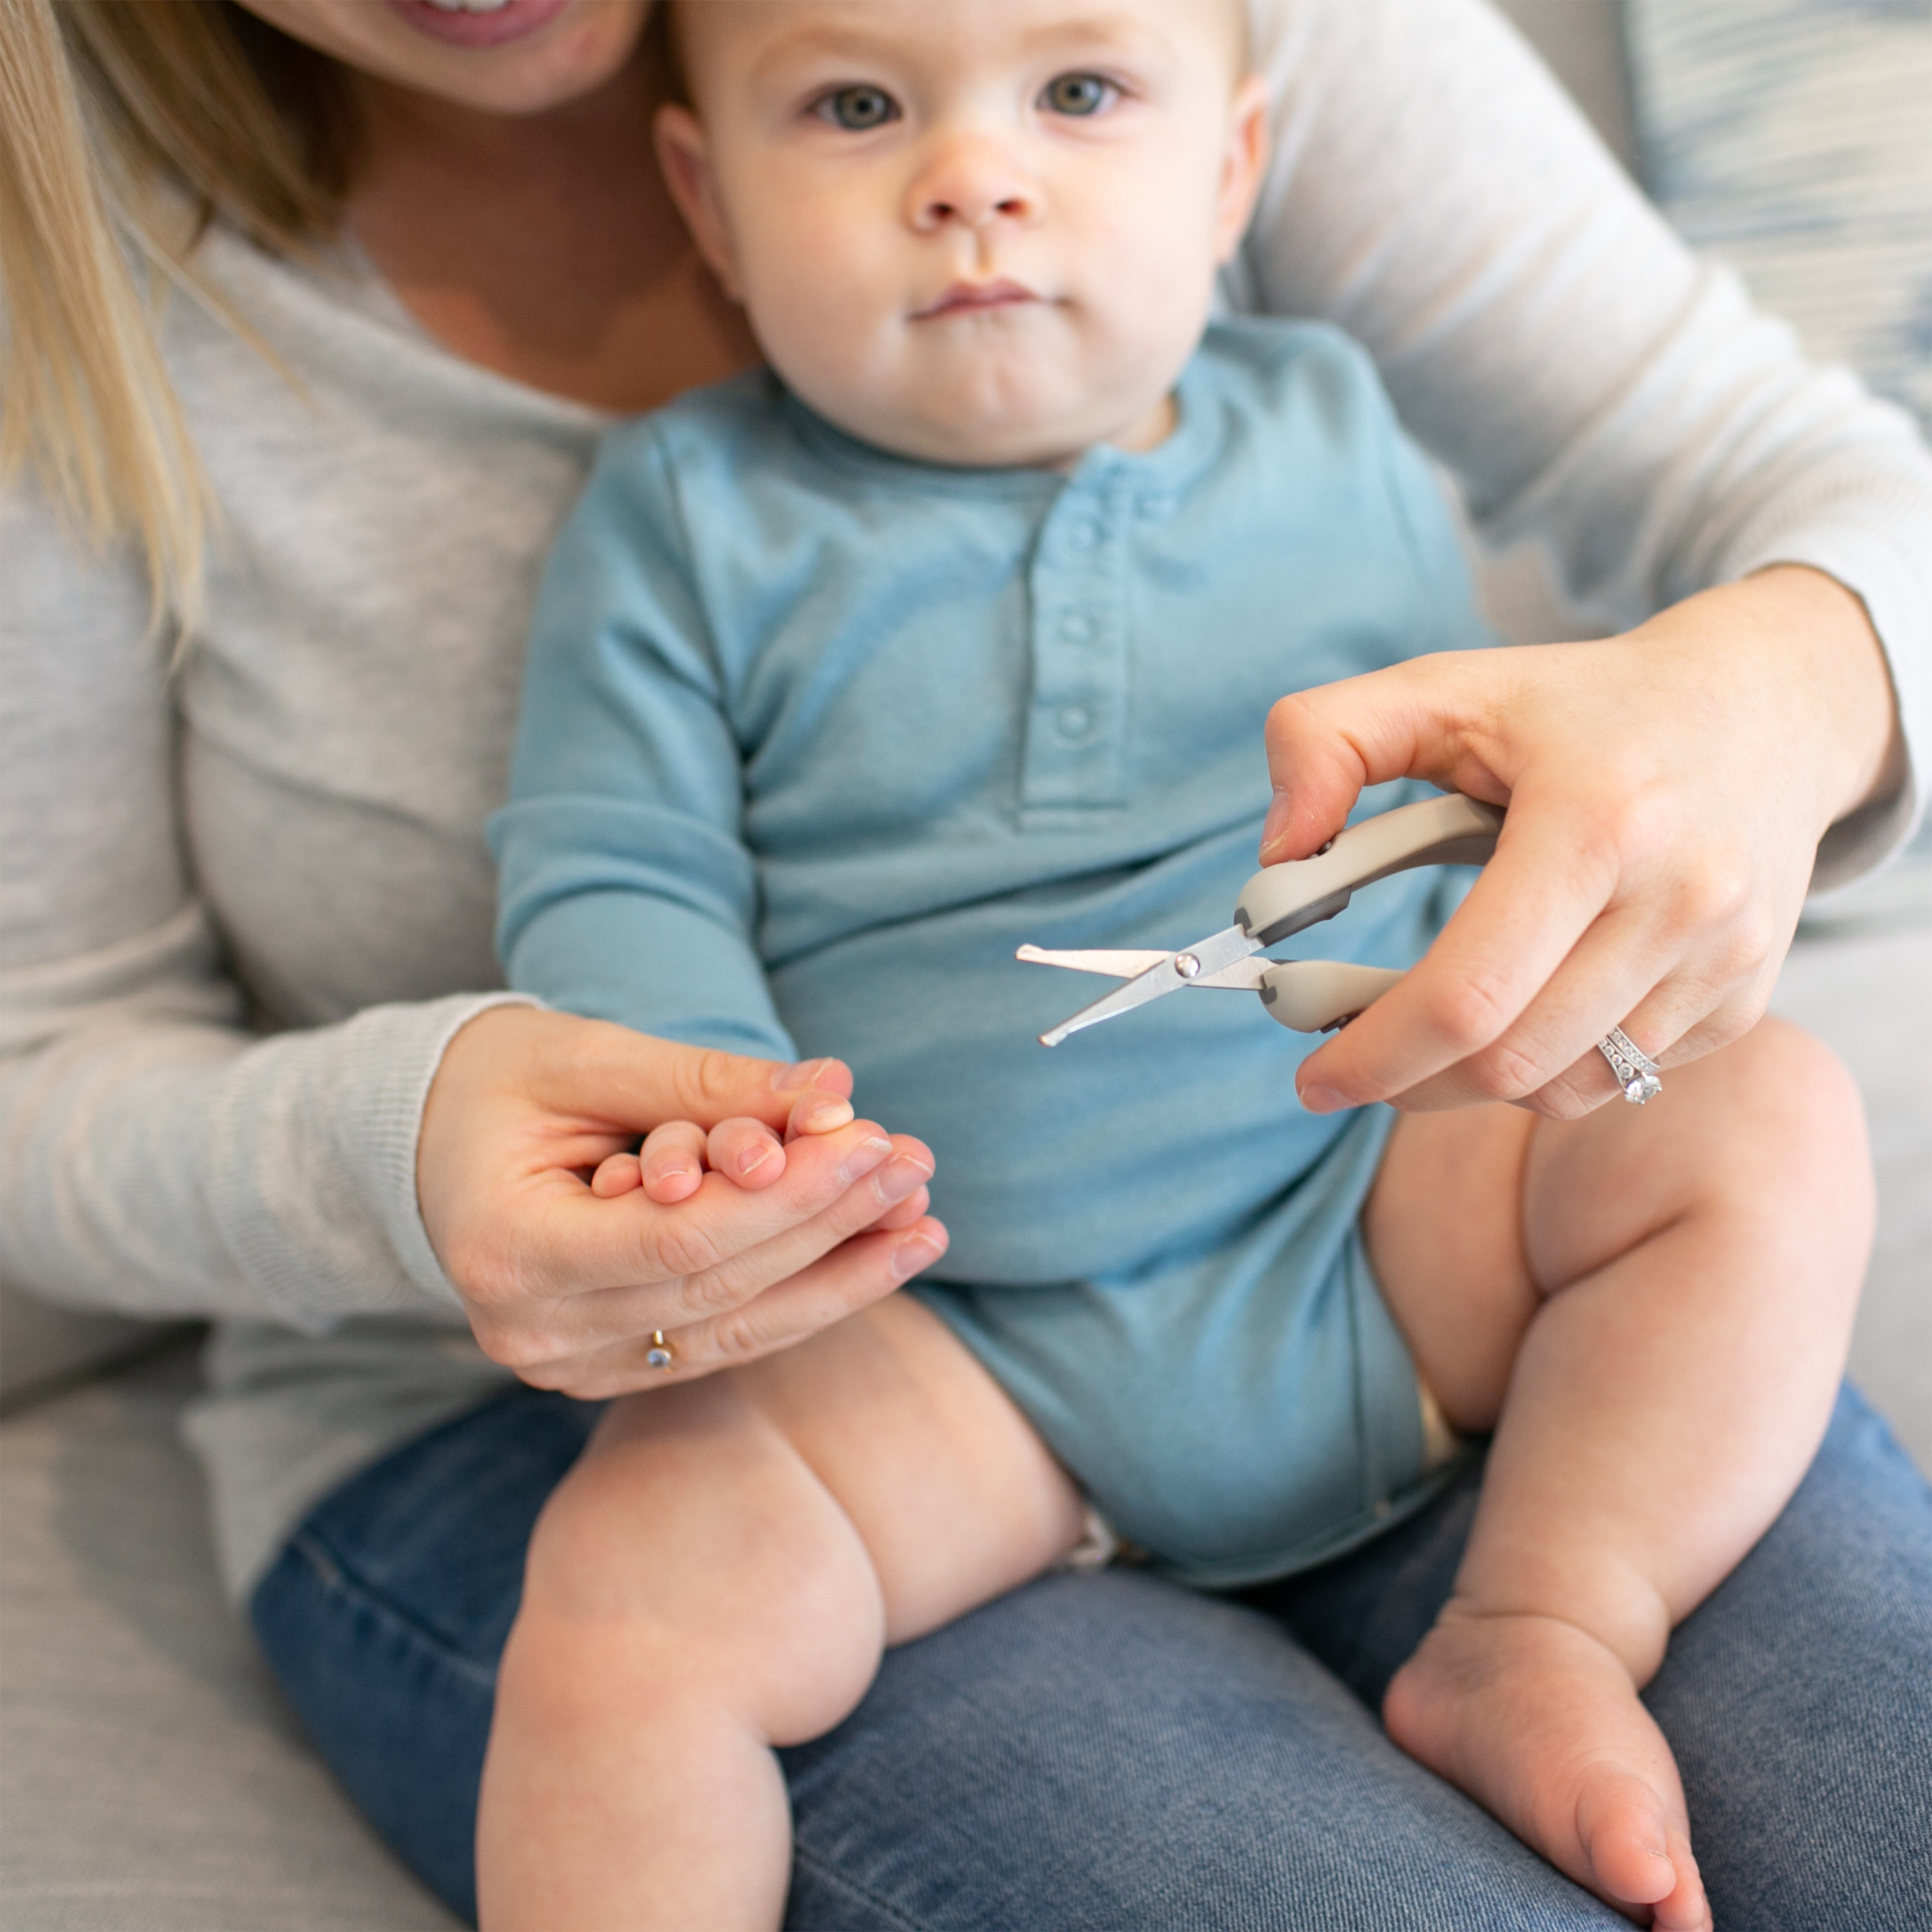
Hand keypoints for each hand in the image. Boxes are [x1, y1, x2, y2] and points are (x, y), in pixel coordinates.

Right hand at [417, 1005, 946, 1397]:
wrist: (429, 1144)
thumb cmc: (499, 1081)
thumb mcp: (589, 1058)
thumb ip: (704, 1082)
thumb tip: (834, 1090)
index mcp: (508, 1252)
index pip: (680, 1239)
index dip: (787, 1196)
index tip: (873, 1139)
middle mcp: (535, 1333)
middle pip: (719, 1286)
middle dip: (829, 1224)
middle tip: (915, 1167)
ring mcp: (572, 1366)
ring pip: (737, 1328)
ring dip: (840, 1274)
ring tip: (922, 1220)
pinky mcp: (611, 1368)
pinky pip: (725, 1338)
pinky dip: (804, 1295)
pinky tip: (876, 1255)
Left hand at [1259, 567, 1902, 1117]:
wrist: (1766, 711)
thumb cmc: (1581, 706)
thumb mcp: (1444, 686)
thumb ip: (1325, 741)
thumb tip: (1276, 854)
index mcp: (1596, 820)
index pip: (1468, 993)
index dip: (1374, 1054)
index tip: (1310, 1076)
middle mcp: (1679, 899)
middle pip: (1510, 1060)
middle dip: (1406, 1082)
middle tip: (1344, 1064)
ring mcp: (1723, 959)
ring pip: (1562, 1087)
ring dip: (1469, 1085)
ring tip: (1420, 1036)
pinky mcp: (1742, 999)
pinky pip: (1618, 1080)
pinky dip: (1544, 1070)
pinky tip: (1514, 1013)